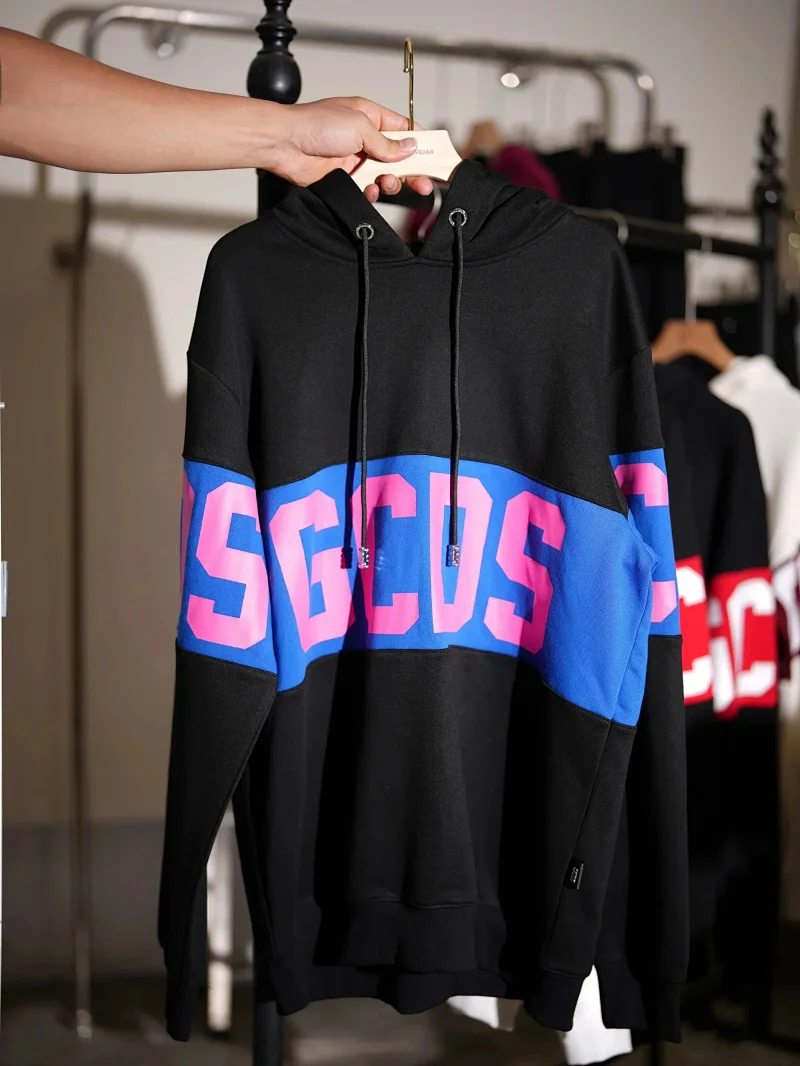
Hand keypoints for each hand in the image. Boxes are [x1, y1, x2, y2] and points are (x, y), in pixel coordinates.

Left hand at [272, 96, 433, 201]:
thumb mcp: (360, 127)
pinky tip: (370, 191)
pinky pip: (366, 189)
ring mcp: (354, 159)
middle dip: (413, 170)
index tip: (437, 157)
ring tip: (388, 184)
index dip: (421, 143)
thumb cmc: (315, 125)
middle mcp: (363, 137)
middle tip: (425, 184)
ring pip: (384, 175)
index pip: (403, 129)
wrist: (284, 144)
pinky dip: (371, 193)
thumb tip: (411, 149)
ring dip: (391, 182)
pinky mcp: (344, 178)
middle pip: (398, 156)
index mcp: (370, 116)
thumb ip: (387, 143)